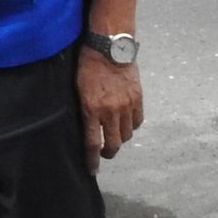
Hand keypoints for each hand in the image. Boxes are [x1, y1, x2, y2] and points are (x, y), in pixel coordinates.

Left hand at [76, 46, 142, 171]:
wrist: (110, 48)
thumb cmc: (88, 65)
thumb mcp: (78, 89)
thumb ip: (84, 110)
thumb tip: (86, 127)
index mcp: (92, 110)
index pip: (93, 144)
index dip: (92, 160)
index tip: (92, 169)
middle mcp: (111, 112)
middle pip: (113, 144)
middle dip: (108, 152)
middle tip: (105, 153)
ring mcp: (126, 106)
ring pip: (126, 135)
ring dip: (120, 139)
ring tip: (115, 135)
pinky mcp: (138, 99)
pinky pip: (137, 122)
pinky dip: (131, 126)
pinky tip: (126, 123)